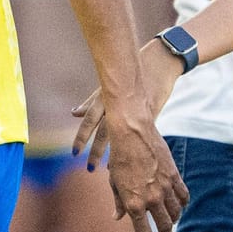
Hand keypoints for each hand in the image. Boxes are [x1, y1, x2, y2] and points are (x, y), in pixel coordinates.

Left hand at [69, 41, 183, 161]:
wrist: (159, 62)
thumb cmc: (130, 75)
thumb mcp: (108, 87)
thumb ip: (91, 102)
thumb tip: (74, 114)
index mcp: (105, 97)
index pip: (89, 121)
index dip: (81, 138)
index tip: (74, 154)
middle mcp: (118, 104)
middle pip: (105, 132)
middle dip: (96, 152)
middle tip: (90, 169)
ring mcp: (135, 110)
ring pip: (123, 134)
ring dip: (115, 153)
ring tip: (109, 169)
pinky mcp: (151, 113)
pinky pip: (141, 133)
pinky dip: (134, 146)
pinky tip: (133, 159)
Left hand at [102, 108, 187, 231]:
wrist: (132, 133)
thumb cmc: (118, 157)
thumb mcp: (114, 182)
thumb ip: (119, 202)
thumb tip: (118, 217)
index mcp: (133, 204)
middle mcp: (151, 199)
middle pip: (163, 225)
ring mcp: (165, 188)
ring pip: (176, 212)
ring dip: (174, 220)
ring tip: (171, 222)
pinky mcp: (175, 176)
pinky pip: (183, 196)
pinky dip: (183, 203)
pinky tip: (181, 206)